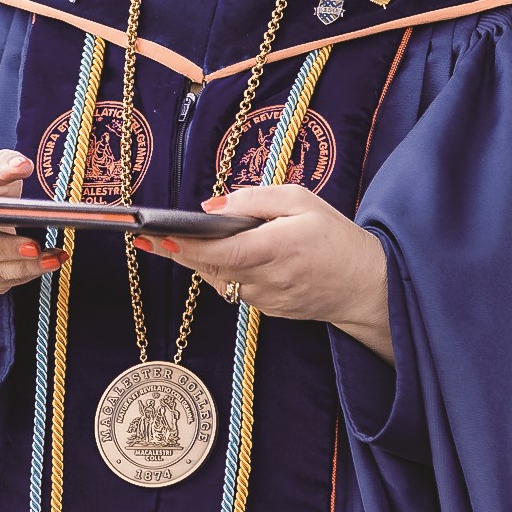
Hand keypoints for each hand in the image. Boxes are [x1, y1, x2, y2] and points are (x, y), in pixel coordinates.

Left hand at [134, 184, 392, 362]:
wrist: (366, 285)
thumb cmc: (333, 236)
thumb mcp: (300, 200)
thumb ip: (254, 200)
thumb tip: (212, 206)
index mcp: (278, 248)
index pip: (222, 250)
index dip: (187, 245)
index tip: (158, 235)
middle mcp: (268, 279)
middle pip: (211, 266)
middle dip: (178, 251)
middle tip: (145, 236)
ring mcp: (266, 300)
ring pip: (219, 278)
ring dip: (198, 260)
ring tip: (170, 241)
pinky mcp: (267, 310)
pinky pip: (234, 288)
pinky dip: (221, 270)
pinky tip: (212, 256)